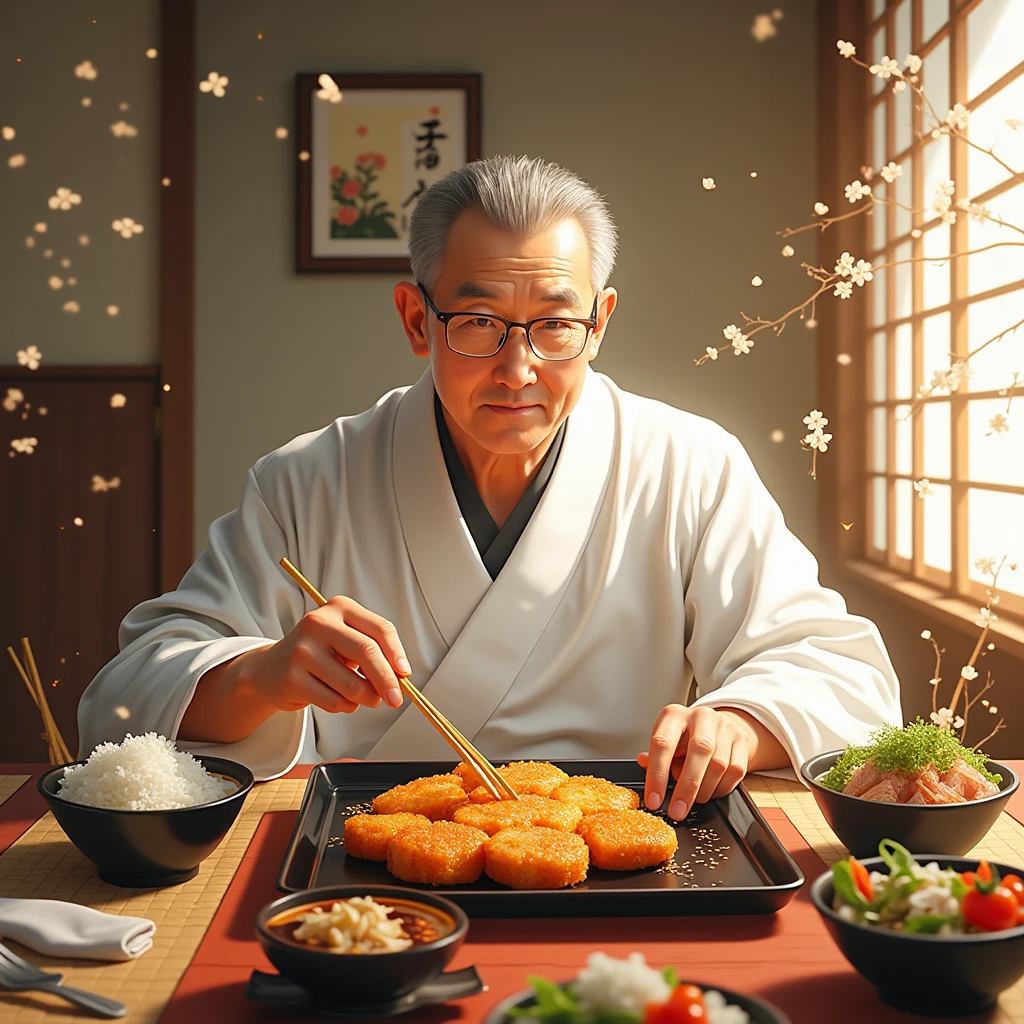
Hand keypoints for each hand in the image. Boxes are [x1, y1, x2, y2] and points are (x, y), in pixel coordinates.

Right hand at [242, 596, 410, 715]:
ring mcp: (302, 650)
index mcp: (339, 607)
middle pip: (367, 652)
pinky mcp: (292, 677)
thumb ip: (373, 651)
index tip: (405, 673)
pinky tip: (338, 698)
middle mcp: (318, 623)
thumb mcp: (346, 640)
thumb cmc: (320, 654)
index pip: (379, 628)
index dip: (397, 653)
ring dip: (366, 699)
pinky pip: (334, 701)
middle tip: (396, 699)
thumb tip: (400, 676)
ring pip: (352, 685)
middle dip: (387, 681)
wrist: (271, 669)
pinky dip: (345, 706)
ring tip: (363, 697)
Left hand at [636, 705, 758, 819]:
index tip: (653, 800)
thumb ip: (654, 756)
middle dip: (687, 787)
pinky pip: (735, 772)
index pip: (663, 743)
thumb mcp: (665, 742)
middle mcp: (701, 717)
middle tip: (677, 811)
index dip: (657, 775)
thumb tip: (644, 763)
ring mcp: (724, 728)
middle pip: (699, 750)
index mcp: (674, 715)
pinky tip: (710, 792)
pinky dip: (721, 789)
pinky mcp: (741, 742)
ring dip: (704, 790)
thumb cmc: (684, 738)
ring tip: (693, 800)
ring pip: (719, 764)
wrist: (716, 726)